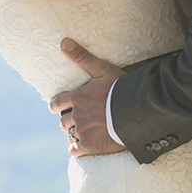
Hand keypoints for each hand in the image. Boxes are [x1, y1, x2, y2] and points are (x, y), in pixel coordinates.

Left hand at [49, 38, 125, 156]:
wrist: (135, 111)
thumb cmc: (120, 88)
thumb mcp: (102, 69)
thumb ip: (82, 57)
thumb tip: (63, 42)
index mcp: (77, 97)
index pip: (56, 103)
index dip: (56, 105)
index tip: (57, 107)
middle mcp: (76, 115)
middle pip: (63, 121)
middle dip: (68, 120)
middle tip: (78, 119)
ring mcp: (82, 131)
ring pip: (69, 134)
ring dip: (73, 133)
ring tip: (83, 131)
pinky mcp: (90, 146)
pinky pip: (75, 150)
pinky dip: (76, 148)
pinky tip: (83, 146)